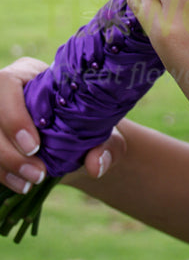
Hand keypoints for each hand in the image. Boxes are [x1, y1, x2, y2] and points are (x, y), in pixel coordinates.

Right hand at [0, 58, 125, 191]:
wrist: (79, 137)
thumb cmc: (90, 123)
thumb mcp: (105, 131)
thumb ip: (107, 146)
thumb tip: (95, 165)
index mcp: (32, 74)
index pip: (6, 84)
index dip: (14, 115)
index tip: (35, 146)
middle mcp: (8, 92)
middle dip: (8, 150)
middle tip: (38, 173)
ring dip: (5, 165)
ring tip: (32, 182)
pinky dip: (2, 173)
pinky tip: (22, 185)